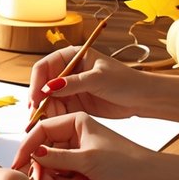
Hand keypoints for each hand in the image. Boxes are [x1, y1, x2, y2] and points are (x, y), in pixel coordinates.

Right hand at [11, 112, 152, 179]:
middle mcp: (73, 135)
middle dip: (46, 170)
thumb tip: (33, 154)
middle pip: (44, 152)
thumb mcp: (87, 159)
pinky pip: (65, 178)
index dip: (28, 146)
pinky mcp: (81, 169)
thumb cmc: (125, 162)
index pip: (41, 130)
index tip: (19, 162)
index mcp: (75, 122)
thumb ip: (56, 157)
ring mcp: (76, 153)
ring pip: (53, 168)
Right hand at [28, 45, 149, 120]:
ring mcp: (70, 88)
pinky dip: (54, 117)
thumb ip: (72, 83)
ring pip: (48, 99)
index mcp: (72, 56)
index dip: (36, 82)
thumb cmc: (125, 81)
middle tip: (35, 115)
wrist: (143, 99)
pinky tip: (53, 123)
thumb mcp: (98, 79)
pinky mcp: (74, 103)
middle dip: (38, 99)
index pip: (45, 67)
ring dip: (45, 110)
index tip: (35, 98)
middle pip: (43, 84)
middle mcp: (67, 71)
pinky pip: (58, 109)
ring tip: (43, 122)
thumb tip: (48, 87)